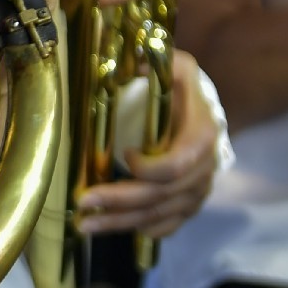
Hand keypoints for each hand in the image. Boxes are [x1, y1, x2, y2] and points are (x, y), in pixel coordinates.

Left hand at [76, 51, 220, 238]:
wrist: (202, 111)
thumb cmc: (180, 88)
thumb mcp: (174, 66)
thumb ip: (155, 63)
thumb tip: (126, 58)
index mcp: (202, 135)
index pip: (178, 164)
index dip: (149, 168)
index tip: (124, 155)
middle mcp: (204, 168)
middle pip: (161, 195)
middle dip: (119, 201)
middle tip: (83, 203)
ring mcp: (198, 190)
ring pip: (160, 215)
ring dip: (120, 222)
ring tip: (84, 225)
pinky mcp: (189, 203)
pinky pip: (169, 225)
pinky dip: (144, 229)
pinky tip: (116, 228)